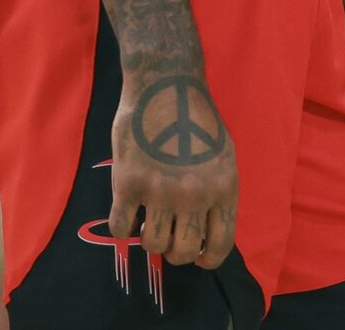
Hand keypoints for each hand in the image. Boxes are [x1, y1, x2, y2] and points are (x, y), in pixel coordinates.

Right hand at [108, 68, 237, 267]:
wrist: (165, 85)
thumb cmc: (196, 120)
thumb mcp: (224, 156)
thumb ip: (218, 193)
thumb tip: (209, 229)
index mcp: (223, 188)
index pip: (219, 245)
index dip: (206, 258)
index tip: (196, 256)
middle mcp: (194, 195)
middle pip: (183, 252)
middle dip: (175, 251)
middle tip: (168, 237)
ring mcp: (160, 192)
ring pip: (152, 245)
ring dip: (148, 238)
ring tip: (148, 221)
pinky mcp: (129, 185)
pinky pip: (121, 229)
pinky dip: (122, 227)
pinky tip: (127, 211)